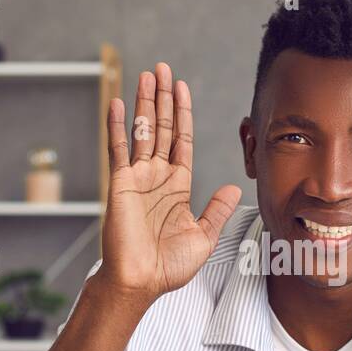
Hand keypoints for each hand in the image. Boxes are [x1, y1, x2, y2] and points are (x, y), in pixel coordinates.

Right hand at [98, 62, 241, 302]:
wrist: (142, 282)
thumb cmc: (169, 266)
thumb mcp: (203, 236)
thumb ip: (216, 209)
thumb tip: (232, 187)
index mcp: (177, 186)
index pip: (181, 140)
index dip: (182, 113)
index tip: (181, 88)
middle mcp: (156, 176)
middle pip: (161, 127)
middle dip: (163, 98)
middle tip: (162, 68)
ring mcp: (137, 178)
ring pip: (142, 130)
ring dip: (145, 102)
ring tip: (147, 74)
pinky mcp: (120, 183)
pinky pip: (118, 148)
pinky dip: (118, 124)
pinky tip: (120, 102)